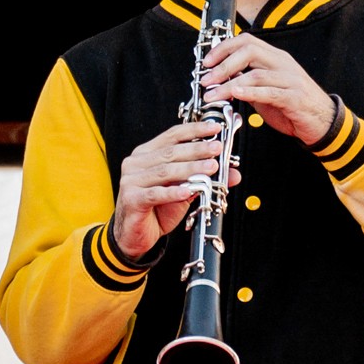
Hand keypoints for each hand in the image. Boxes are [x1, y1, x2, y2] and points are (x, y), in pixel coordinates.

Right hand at [111, 117, 237, 263]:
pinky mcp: (131, 199)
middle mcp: (136, 163)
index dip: (194, 130)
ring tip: (210, 168)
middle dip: (197, 149)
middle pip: (170, 152)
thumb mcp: (185, 190)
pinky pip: (155, 194)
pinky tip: (188, 191)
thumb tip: (232, 173)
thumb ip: (204, 178)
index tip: (214, 129)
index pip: (172, 136)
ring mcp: (131, 180)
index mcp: (147, 154)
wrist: (136, 234)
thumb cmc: (157, 209)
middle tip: (216, 149)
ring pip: (165, 171)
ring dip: (190, 169)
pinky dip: (173, 192)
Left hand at [200, 32, 339, 144]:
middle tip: (206, 79)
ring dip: (228, 84)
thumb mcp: (265, 90)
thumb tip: (222, 78)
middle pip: (249, 51)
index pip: (247, 41)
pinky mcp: (295, 97)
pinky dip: (249, 92)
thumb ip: (247, 82)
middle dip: (223, 64)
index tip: (206, 62)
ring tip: (212, 94)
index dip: (223, 48)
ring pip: (255, 74)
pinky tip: (235, 94)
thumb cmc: (293, 106)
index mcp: (275, 58)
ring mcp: (290, 79)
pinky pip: (269, 92)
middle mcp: (283, 64)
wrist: (322, 122)